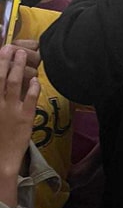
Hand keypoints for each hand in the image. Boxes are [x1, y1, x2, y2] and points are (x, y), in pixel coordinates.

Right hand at [0, 46, 39, 175]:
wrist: (0, 160)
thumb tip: (3, 87)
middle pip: (0, 77)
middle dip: (5, 60)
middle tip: (11, 47)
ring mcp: (10, 109)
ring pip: (13, 83)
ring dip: (18, 67)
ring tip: (22, 55)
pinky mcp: (25, 117)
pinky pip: (30, 98)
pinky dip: (32, 86)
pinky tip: (34, 79)